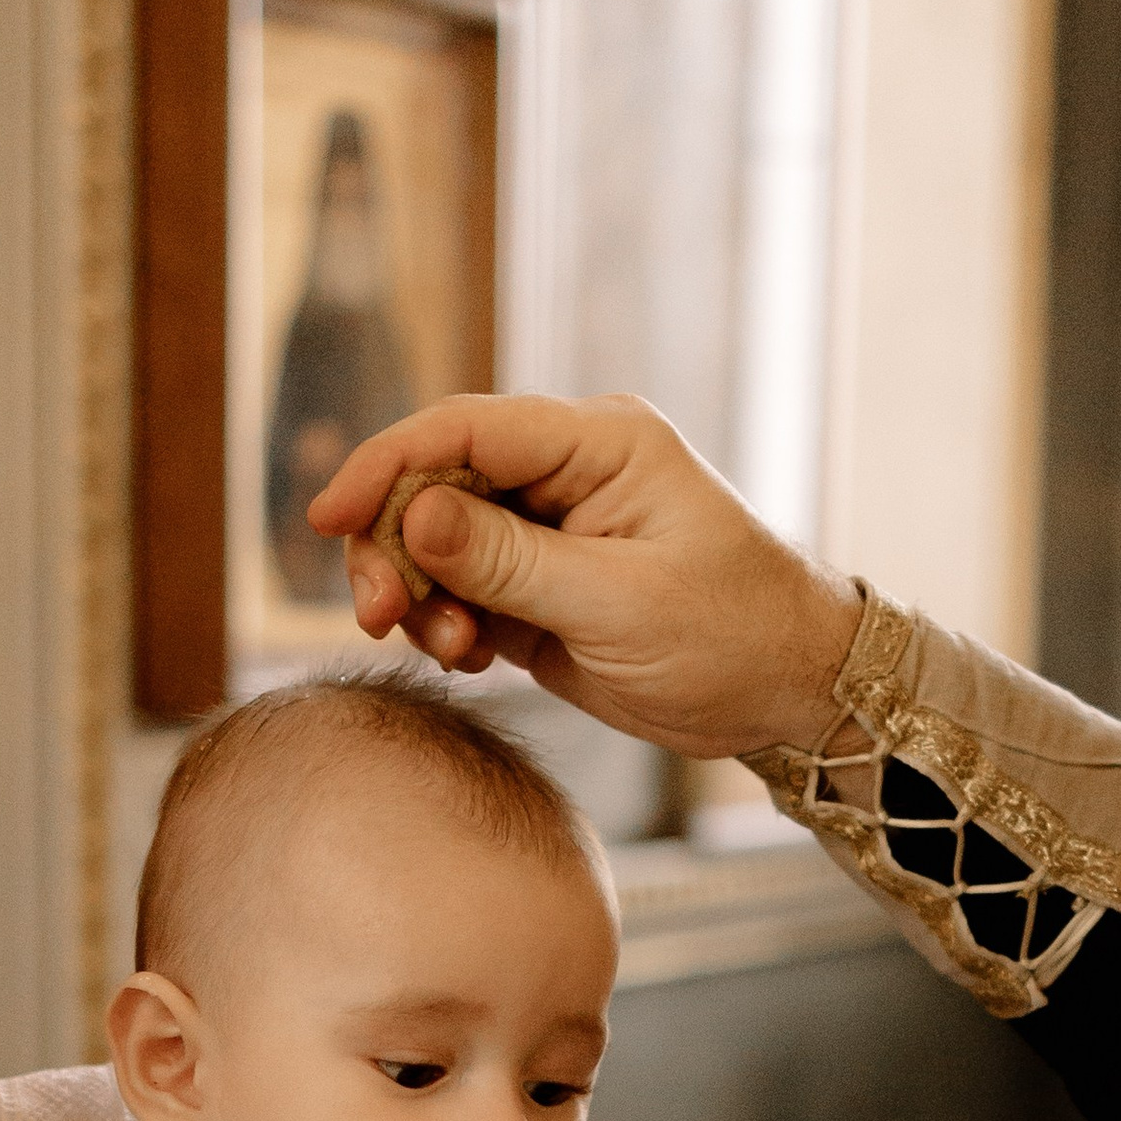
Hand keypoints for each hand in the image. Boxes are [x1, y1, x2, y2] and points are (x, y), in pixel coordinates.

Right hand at [306, 391, 863, 755]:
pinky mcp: (542, 588)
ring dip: (418, 594)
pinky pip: (462, 590)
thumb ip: (511, 561)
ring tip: (447, 650)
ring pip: (439, 541)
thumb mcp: (619, 605)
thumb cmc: (734, 635)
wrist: (792, 692)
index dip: (387, 464)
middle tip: (376, 614)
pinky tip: (467, 661)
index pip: (465, 429)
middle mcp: (567, 473)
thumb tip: (413, 513)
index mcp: (599, 443)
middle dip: (393, 546)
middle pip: (436, 482)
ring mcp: (551, 530)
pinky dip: (446, 623)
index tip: (328, 517)